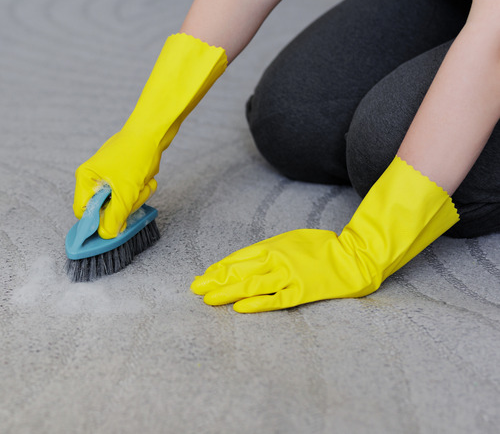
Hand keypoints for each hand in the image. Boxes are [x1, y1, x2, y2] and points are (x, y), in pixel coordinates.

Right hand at [72, 33, 226, 238]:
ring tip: (143, 183)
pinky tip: (147, 178)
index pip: (83, 212)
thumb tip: (107, 235)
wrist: (154, 130)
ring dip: (136, 197)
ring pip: (122, 202)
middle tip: (134, 194)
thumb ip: (113, 218)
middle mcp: (94, 176)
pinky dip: (142, 189)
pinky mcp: (124, 172)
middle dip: (124, 205)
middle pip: (105, 209)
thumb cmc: (135, 155)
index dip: (97, 222)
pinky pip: (131, 192)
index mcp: (86, 178)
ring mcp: (109, 174)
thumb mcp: (125, 193)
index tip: (113, 226)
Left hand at [191, 156, 458, 312]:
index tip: (203, 276)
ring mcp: (288, 276)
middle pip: (239, 271)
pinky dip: (256, 304)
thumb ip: (268, 252)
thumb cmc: (320, 249)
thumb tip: (244, 262)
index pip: (238, 258)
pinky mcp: (301, 292)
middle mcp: (276, 259)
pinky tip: (239, 308)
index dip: (218, 268)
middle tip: (195, 289)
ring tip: (209, 299)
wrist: (354, 256)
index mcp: (273, 246)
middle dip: (215, 280)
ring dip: (228, 292)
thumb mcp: (290, 241)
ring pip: (252, 285)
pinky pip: (274, 300)